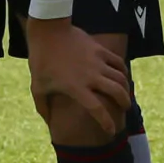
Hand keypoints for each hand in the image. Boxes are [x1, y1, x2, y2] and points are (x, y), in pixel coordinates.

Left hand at [24, 15, 131, 133]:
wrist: (49, 31)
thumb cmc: (41, 61)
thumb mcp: (37, 87)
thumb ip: (43, 107)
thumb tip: (49, 124)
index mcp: (76, 87)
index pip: (97, 109)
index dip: (106, 122)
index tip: (111, 131)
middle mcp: (90, 76)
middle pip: (116, 92)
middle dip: (124, 104)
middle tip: (124, 110)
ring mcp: (98, 62)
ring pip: (121, 78)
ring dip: (126, 89)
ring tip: (125, 95)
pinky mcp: (101, 50)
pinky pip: (118, 63)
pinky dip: (123, 72)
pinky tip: (122, 77)